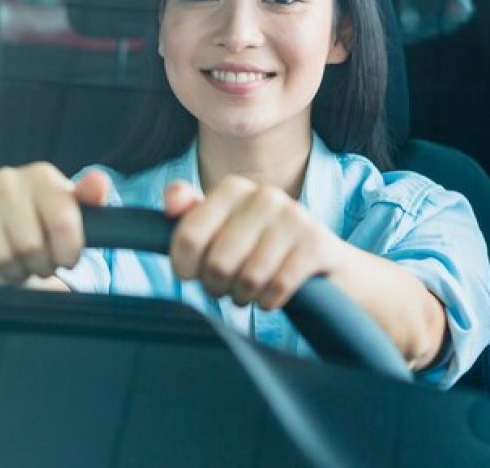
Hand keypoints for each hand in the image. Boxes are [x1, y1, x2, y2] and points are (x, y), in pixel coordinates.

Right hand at [0, 164, 112, 284]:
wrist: (8, 213)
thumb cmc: (46, 214)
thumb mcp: (75, 207)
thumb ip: (91, 197)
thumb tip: (99, 183)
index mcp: (41, 176)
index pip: (62, 224)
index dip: (68, 253)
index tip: (67, 257)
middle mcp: (7, 180)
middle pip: (29, 246)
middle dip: (41, 264)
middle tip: (43, 262)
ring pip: (2, 257)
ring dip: (17, 271)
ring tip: (23, 263)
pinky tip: (3, 266)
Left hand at [164, 176, 347, 309]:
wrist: (317, 258)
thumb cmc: (256, 244)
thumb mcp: (220, 227)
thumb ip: (190, 214)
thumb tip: (172, 203)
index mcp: (232, 188)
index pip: (188, 237)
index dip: (185, 268)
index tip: (193, 274)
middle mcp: (263, 195)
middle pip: (217, 263)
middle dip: (217, 285)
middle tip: (225, 285)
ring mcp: (293, 217)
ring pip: (249, 278)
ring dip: (244, 295)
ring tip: (248, 290)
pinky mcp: (317, 243)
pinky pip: (278, 286)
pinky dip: (269, 300)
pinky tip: (270, 295)